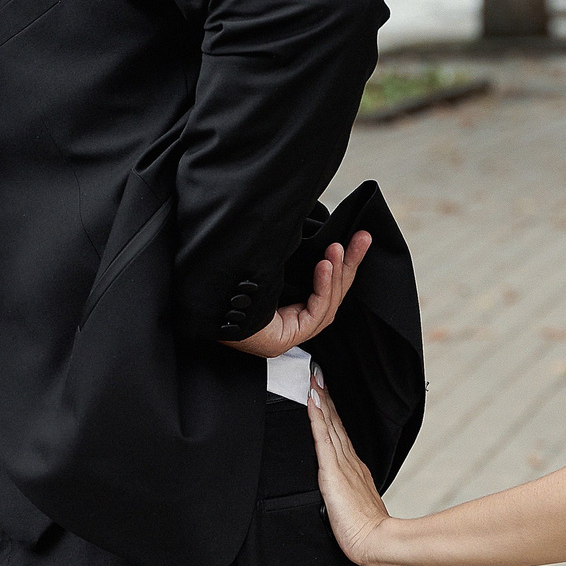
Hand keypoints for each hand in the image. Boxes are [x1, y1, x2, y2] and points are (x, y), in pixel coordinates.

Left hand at [224, 231, 372, 358]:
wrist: (202, 299)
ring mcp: (287, 333)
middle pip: (330, 295)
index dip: (340, 265)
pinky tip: (325, 267)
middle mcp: (286, 321)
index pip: (321, 287)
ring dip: (337, 274)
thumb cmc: (225, 280)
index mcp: (282, 306)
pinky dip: (323, 288)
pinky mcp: (286, 339)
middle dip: (349, 265)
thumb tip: (302, 226)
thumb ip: (286, 254)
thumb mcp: (265, 262)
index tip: (353, 240)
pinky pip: (315, 314)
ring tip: (340, 250)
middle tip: (363, 239)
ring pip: (327, 304)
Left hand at [306, 372, 398, 565]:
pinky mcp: (333, 470)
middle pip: (335, 424)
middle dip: (326, 399)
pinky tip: (312, 401)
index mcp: (355, 470)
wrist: (375, 541)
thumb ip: (348, 496)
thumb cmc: (366, 532)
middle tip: (318, 377)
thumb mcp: (357, 508)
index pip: (340, 437)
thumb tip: (341, 494)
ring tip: (313, 381)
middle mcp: (350, 462)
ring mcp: (342, 464)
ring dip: (321, 401)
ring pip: (329, 424)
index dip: (332, 415)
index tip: (325, 396)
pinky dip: (317, 416)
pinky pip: (322, 436)